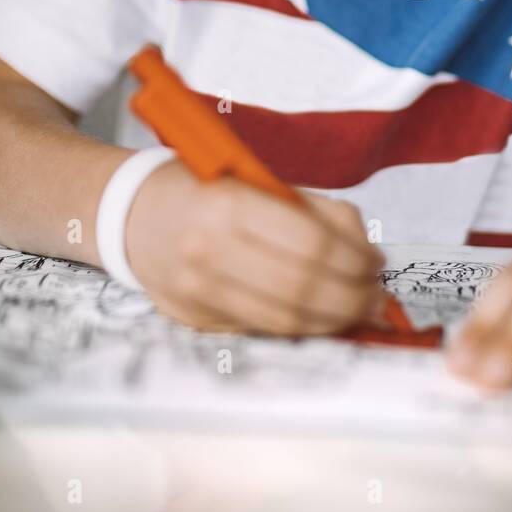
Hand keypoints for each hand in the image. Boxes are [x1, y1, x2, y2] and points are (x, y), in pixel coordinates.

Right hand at [125, 158, 383, 334]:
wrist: (133, 213)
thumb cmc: (207, 190)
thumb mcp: (259, 180)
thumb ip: (315, 212)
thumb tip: (368, 253)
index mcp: (228, 204)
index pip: (311, 244)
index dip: (355, 260)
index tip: (377, 263)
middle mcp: (208, 250)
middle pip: (302, 289)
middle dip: (353, 298)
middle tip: (377, 296)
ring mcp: (198, 291)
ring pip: (284, 321)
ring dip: (333, 321)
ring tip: (358, 311)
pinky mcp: (194, 320)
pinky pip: (261, 331)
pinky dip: (300, 329)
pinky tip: (321, 318)